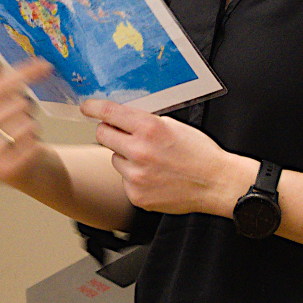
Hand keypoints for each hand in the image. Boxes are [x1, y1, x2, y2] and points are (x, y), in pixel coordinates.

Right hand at [0, 45, 52, 187]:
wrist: (17, 164)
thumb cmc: (6, 124)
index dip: (22, 74)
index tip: (43, 66)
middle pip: (14, 104)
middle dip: (26, 104)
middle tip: (25, 108)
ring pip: (25, 125)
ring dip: (31, 123)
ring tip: (23, 127)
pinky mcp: (2, 169)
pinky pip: (30, 146)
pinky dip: (34, 141)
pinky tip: (28, 142)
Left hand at [80, 99, 255, 216]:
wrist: (215, 183)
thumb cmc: (199, 153)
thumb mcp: (174, 126)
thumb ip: (147, 122)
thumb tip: (124, 119)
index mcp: (149, 129)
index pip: (110, 113)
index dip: (94, 108)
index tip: (87, 107)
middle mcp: (138, 151)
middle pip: (103, 135)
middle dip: (111, 132)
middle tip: (123, 134)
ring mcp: (135, 176)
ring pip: (115, 159)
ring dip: (126, 157)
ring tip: (151, 161)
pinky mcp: (136, 195)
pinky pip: (125, 180)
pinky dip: (135, 177)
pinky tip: (155, 177)